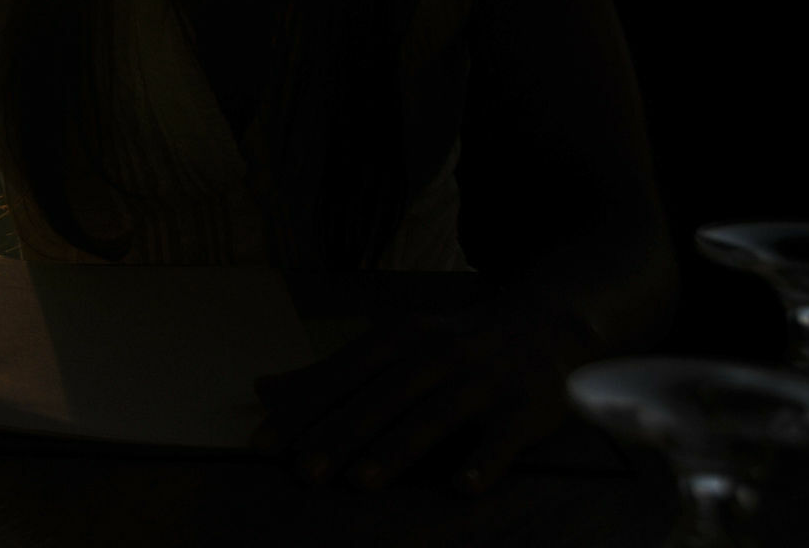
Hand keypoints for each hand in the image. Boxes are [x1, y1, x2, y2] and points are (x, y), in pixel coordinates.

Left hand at [250, 300, 599, 493]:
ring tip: (362, 481)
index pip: (341, 375)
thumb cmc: (451, 342)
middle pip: (381, 397)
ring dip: (397, 448)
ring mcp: (481, 380)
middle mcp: (435, 354)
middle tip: (304, 472)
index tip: (263, 442)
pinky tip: (463, 486)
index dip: (302, 410)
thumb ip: (332, 372)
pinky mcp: (524, 408)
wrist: (545, 323)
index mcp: (398, 338)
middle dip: (340, 434)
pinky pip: (502, 439)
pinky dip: (484, 462)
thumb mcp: (391, 345)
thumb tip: (263, 389)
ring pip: (433, 416)